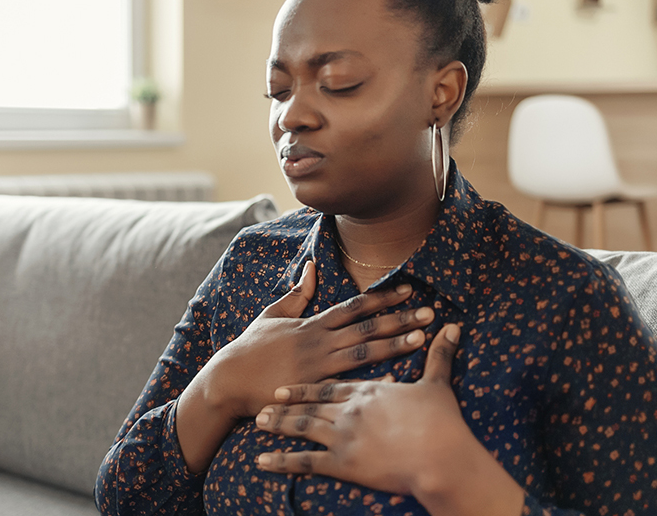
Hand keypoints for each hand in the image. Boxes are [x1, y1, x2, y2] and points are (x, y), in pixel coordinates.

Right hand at [209, 260, 433, 418]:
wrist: (227, 381)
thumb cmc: (249, 349)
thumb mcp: (271, 315)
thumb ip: (296, 294)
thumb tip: (311, 267)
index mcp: (311, 324)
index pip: (354, 307)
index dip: (382, 298)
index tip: (407, 290)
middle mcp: (318, 342)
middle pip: (366, 327)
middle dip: (398, 319)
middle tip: (429, 312)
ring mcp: (317, 366)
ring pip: (362, 353)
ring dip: (393, 345)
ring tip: (420, 338)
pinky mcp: (312, 389)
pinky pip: (347, 384)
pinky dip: (371, 381)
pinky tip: (394, 379)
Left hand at [252, 323, 466, 497]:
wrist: (440, 457)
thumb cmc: (441, 424)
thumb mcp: (438, 385)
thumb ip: (440, 356)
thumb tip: (453, 328)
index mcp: (366, 390)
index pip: (332, 381)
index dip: (309, 381)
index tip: (291, 379)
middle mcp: (348, 408)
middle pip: (310, 401)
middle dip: (287, 399)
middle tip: (265, 397)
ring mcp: (342, 435)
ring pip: (301, 426)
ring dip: (279, 424)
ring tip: (258, 422)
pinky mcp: (342, 463)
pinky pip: (304, 462)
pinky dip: (281, 461)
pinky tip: (262, 461)